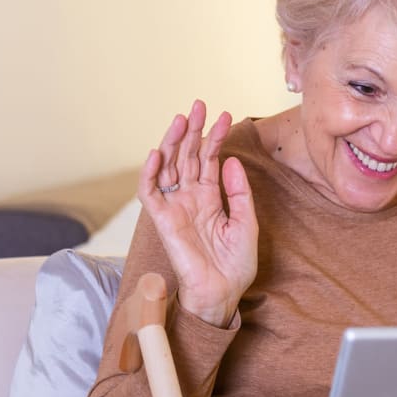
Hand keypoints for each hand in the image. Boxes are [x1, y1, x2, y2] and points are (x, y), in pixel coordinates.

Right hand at [138, 100, 258, 326]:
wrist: (223, 291)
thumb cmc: (236, 262)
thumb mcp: (246, 222)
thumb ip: (238, 192)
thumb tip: (229, 160)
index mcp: (210, 196)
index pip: (209, 159)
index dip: (214, 137)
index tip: (223, 115)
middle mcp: (190, 197)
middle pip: (187, 156)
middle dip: (192, 130)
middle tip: (198, 105)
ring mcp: (175, 207)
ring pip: (168, 167)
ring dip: (172, 142)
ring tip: (181, 119)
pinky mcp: (162, 220)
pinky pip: (150, 193)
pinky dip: (150, 172)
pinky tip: (158, 152)